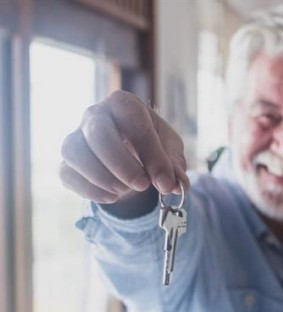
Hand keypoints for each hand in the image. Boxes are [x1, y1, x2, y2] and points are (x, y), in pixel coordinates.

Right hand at [59, 90, 188, 204]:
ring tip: (126, 190)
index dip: (151, 156)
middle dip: (122, 164)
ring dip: (103, 177)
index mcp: (125, 104)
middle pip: (98, 132)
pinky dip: (90, 190)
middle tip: (143, 185)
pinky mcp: (66, 161)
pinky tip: (111, 197)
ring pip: (75, 152)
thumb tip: (177, 185)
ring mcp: (76, 137)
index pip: (135, 124)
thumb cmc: (152, 145)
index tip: (165, 182)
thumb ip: (174, 166)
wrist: (132, 155)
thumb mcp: (170, 151)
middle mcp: (95, 115)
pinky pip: (68, 173)